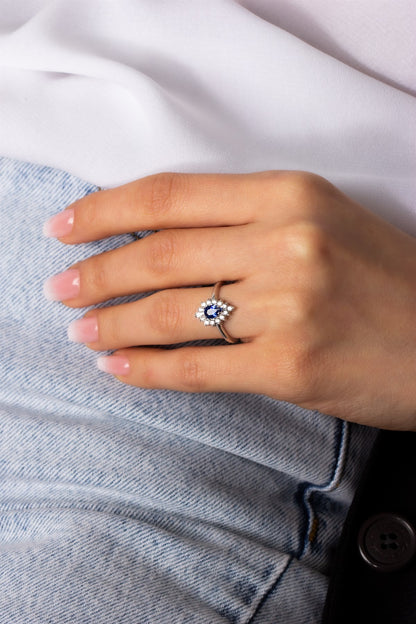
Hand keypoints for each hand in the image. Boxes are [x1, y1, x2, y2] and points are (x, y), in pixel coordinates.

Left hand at [43, 171, 415, 430]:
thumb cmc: (383, 278)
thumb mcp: (320, 221)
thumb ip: (244, 222)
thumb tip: (158, 239)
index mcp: (288, 195)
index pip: (169, 196)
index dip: (105, 211)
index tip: (65, 227)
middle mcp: (285, 243)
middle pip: (158, 255)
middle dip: (95, 274)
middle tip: (60, 288)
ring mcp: (288, 306)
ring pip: (168, 314)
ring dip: (112, 325)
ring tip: (82, 331)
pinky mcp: (290, 366)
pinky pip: (197, 367)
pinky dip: (148, 371)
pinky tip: (121, 369)